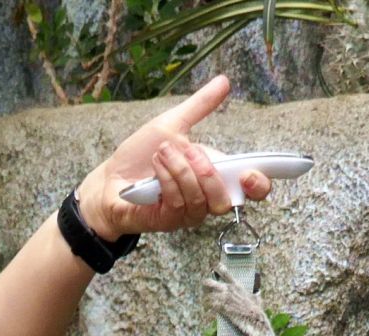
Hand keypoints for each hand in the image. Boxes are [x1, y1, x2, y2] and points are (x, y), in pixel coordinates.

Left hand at [73, 75, 271, 238]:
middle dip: (210, 173)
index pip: (251, 189)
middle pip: (229, 200)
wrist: (109, 178)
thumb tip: (224, 81)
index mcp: (216, 175)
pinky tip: (156, 166)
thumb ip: (199, 107)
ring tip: (163, 153)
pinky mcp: (168, 221)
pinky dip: (168, 179)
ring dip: (182, 170)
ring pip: (201, 200)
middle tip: (191, 150)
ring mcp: (187, 213)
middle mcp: (206, 198)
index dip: (260, 185)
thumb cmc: (141, 156)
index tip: (251, 172)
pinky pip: (179, 203)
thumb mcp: (171, 124)